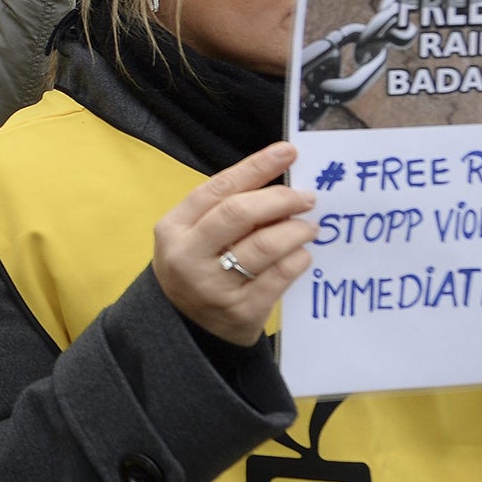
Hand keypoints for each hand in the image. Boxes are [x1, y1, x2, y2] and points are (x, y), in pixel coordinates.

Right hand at [152, 143, 316, 346]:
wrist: (185, 329)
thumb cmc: (197, 269)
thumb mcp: (193, 237)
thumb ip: (225, 212)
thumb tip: (281, 186)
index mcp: (173, 229)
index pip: (218, 188)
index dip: (256, 166)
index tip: (288, 152)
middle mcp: (187, 256)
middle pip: (239, 213)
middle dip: (281, 199)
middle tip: (307, 198)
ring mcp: (212, 286)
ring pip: (265, 245)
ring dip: (296, 230)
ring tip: (309, 227)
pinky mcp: (240, 311)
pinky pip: (280, 275)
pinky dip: (298, 259)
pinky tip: (301, 254)